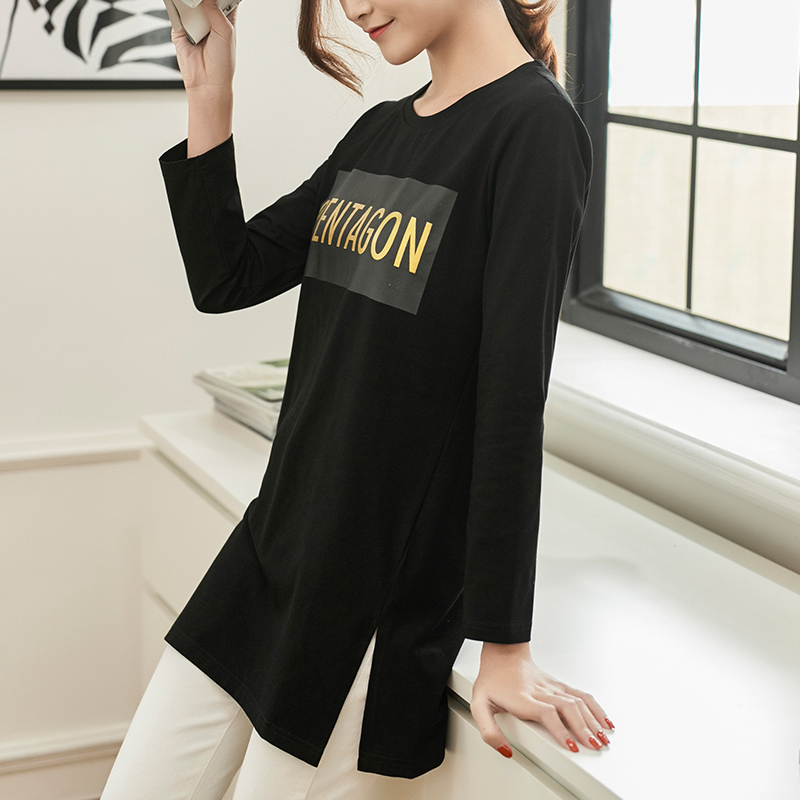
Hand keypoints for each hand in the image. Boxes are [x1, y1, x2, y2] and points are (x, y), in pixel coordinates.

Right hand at [171, 0, 237, 92]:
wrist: (207, 82)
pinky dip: (175, 6)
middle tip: (202, 3)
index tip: (216, 0)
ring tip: (194, 9)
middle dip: (203, 0)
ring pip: (189, 3)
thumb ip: (215, 9)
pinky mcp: (179, 29)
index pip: (222, 0)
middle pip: (204, 0)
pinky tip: (181, 7)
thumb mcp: (225, 31)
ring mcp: (193, 23)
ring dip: (190, 2)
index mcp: (225, 19)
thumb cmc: (222, 62)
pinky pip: (174, 12)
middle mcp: (209, 19)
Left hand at [470, 642, 612, 755]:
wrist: (502, 653)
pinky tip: (604, 720)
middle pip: (567, 708)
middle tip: (594, 746)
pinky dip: (595, 708)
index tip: (571, 744)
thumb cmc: (492, 680)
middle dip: (583, 729)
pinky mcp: (559, 685)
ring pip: (577, 701)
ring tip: (603, 738)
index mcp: (522, 698)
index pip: (546, 712)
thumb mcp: (479, 704)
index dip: (560, 729)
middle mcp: (540, 691)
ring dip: (592, 720)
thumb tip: (505, 750)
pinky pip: (580, 695)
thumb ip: (488, 730)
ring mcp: (552, 687)